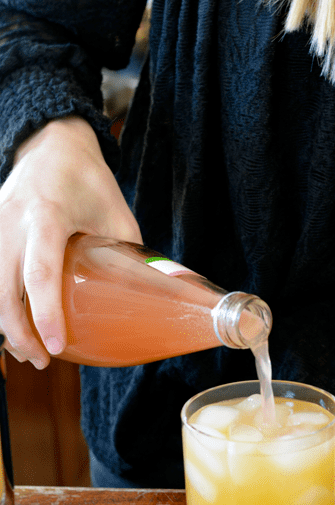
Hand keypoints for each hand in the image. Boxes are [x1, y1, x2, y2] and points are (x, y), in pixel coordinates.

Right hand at [0, 116, 141, 367]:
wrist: (49, 143)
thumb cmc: (88, 179)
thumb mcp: (117, 212)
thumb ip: (128, 254)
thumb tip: (151, 299)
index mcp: (47, 215)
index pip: (40, 272)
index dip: (46, 314)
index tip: (58, 348)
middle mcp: (12, 222)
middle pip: (2, 291)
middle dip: (19, 334)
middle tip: (44, 360)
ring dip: (5, 327)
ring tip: (31, 353)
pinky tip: (15, 328)